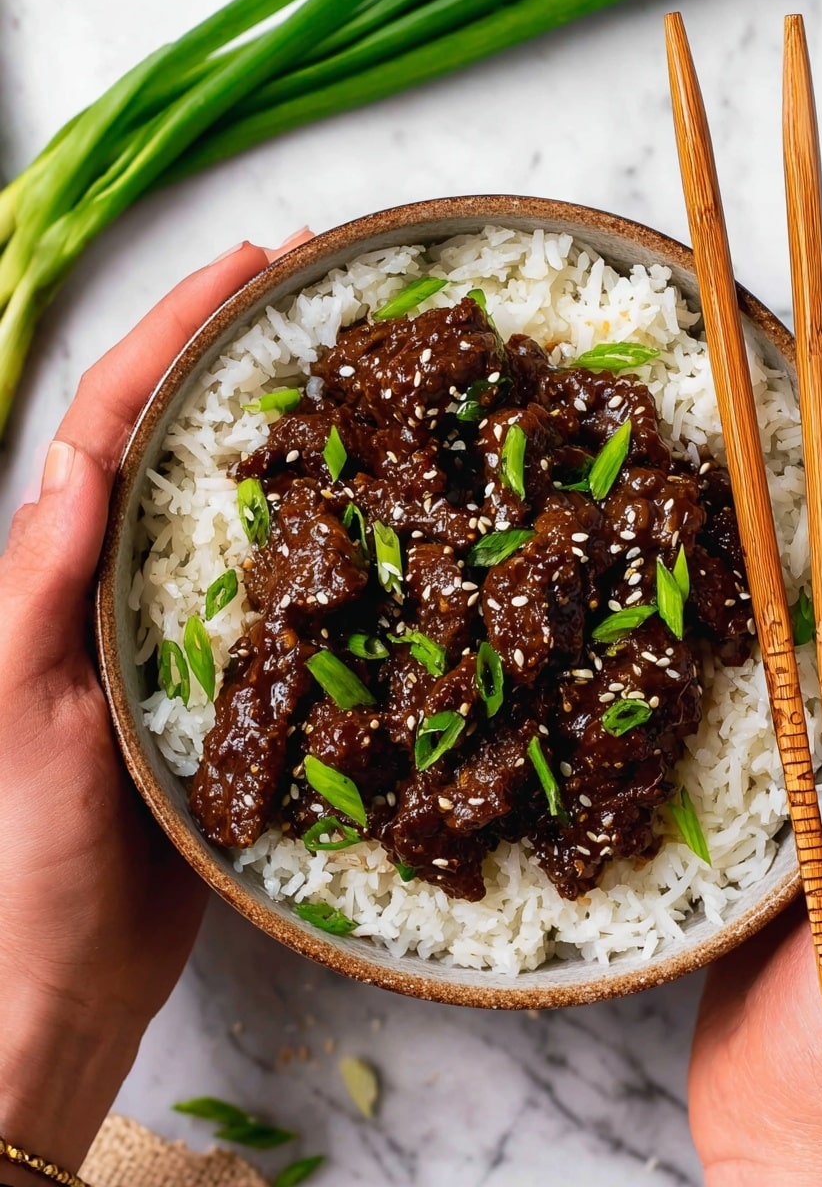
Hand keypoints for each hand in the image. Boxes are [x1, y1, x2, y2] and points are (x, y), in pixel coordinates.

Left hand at [0, 231, 311, 1180]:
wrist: (69, 969)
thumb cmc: (25, 851)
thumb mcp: (18, 707)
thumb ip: (39, 589)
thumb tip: (77, 467)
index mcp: (62, 569)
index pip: (116, 420)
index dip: (177, 333)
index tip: (250, 266)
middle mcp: (120, 584)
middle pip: (179, 441)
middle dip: (236, 355)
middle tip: (317, 298)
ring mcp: (183, 632)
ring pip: (238, 510)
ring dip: (286, 437)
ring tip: (357, 381)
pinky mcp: (235, 687)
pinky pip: (283, 597)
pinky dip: (320, 547)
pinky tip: (372, 524)